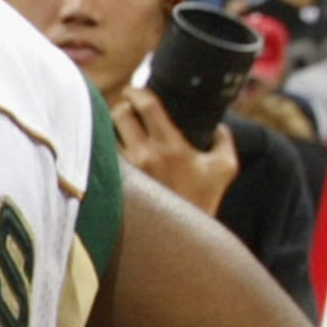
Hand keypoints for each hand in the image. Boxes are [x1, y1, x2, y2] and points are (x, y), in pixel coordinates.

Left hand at [112, 82, 235, 216]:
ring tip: (118, 128)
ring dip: (109, 127)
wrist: (182, 236)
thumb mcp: (224, 168)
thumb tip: (219, 125)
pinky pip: (102, 157)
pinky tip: (109, 147)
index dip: (138, 91)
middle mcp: (144, 155)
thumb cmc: (204, 200)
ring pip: (105, 135)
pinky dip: (103, 148)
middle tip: (126, 108)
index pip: (147, 105)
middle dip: (122, 106)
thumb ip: (224, 141)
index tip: (135, 89)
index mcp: (170, 145)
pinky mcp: (116, 184)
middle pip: (119, 114)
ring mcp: (127, 170)